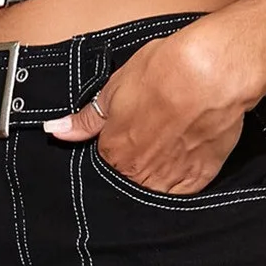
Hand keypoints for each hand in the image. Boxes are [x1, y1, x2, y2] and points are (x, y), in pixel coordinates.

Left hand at [42, 22, 256, 194]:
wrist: (210, 74)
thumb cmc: (163, 73)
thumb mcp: (115, 89)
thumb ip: (86, 119)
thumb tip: (55, 131)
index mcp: (114, 154)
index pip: (106, 163)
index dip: (118, 146)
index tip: (130, 131)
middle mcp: (138, 175)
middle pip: (130, 180)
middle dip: (136, 164)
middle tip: (155, 134)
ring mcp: (169, 182)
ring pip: (155, 189)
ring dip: (158, 174)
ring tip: (170, 144)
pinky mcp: (198, 181)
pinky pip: (183, 192)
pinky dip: (182, 179)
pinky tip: (186, 156)